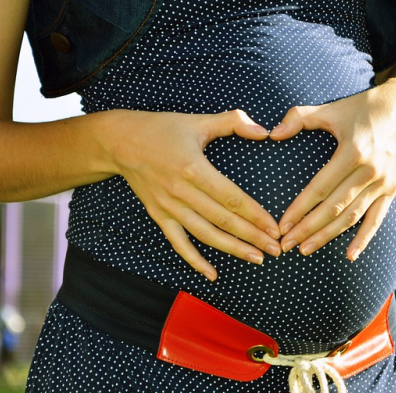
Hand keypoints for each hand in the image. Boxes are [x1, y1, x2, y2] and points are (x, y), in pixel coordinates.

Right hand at [105, 109, 280, 279]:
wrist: (119, 142)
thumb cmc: (163, 129)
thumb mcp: (199, 121)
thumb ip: (234, 121)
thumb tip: (264, 130)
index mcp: (194, 168)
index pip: (232, 199)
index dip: (256, 216)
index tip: (274, 228)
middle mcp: (181, 192)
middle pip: (223, 221)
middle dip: (252, 237)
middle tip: (276, 249)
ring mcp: (168, 207)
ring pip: (205, 235)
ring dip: (232, 249)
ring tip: (256, 258)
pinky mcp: (158, 215)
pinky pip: (179, 243)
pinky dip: (195, 261)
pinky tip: (213, 274)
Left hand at [269, 84, 395, 260]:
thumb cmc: (363, 108)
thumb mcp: (331, 109)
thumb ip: (299, 118)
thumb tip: (272, 133)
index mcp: (353, 152)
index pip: (320, 188)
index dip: (300, 209)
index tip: (282, 225)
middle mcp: (370, 171)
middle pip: (334, 208)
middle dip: (308, 228)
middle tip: (286, 244)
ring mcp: (383, 183)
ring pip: (352, 217)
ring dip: (328, 236)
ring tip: (305, 249)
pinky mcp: (392, 190)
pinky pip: (376, 219)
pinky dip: (363, 239)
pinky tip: (349, 256)